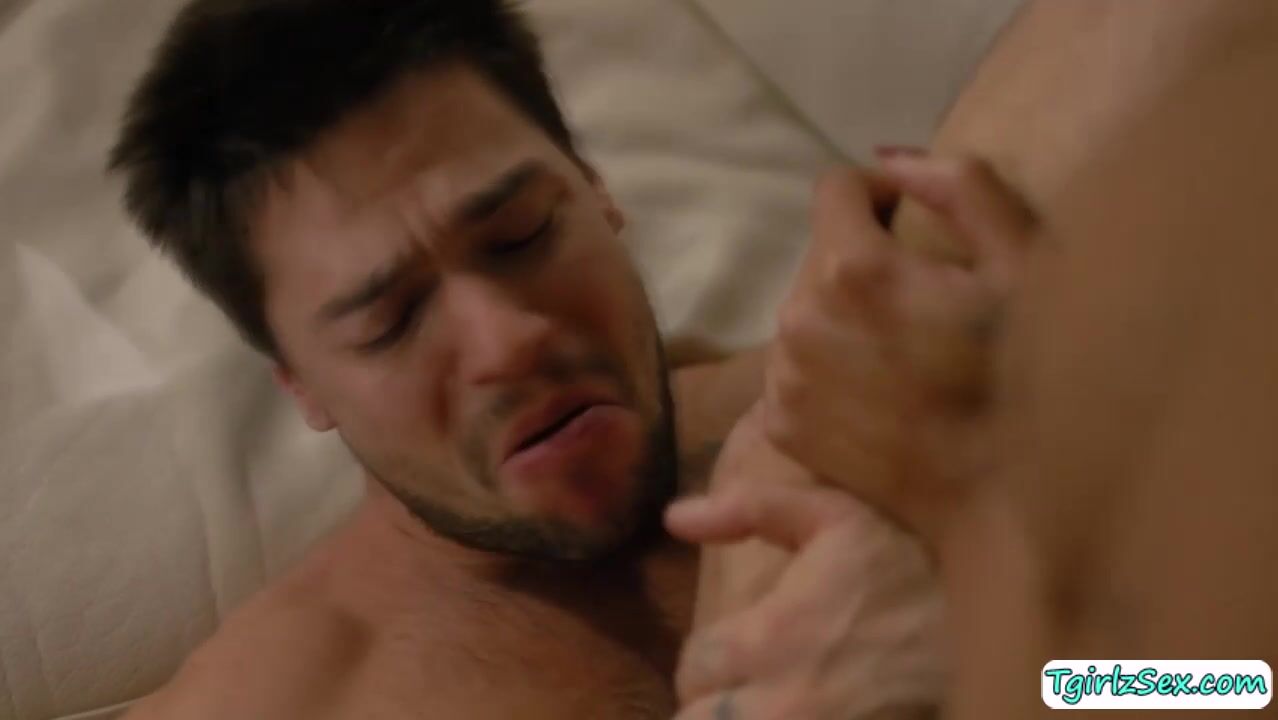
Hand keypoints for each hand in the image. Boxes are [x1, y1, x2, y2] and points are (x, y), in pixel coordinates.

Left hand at [666, 481, 942, 719]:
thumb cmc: (914, 563)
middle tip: (750, 688)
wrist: (1001, 622)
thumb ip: (751, 509)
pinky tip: (814, 712)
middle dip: (717, 704)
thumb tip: (675, 516)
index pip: (692, 666)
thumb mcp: (836, 515)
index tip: (739, 651)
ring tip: (772, 701)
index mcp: (771, 636)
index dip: (710, 660)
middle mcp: (782, 702)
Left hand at [764, 152, 1035, 537]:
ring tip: (901, 349)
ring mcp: (784, 377)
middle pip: (817, 254)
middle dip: (862, 258)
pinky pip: (794, 366)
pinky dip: (827, 366)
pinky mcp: (780, 425)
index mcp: (854, 269)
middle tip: (920, 298)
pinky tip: (878, 390)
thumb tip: (890, 160)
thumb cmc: (1026, 376)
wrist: (1000, 500)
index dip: (877, 194)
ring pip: (803, 310)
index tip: (907, 220)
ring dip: (842, 314)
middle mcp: (799, 318)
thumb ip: (960, 186)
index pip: (834, 189)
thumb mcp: (1023, 263)